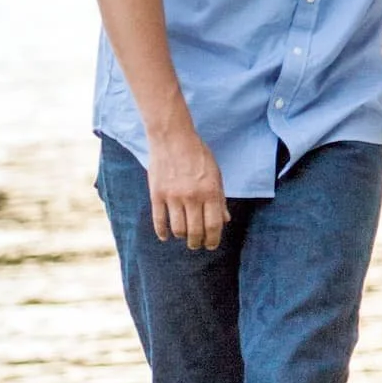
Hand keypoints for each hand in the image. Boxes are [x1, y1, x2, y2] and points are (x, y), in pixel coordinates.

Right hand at [147, 120, 228, 248]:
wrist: (173, 137)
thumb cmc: (198, 155)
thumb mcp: (215, 174)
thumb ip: (220, 198)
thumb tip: (224, 221)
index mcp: (210, 191)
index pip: (213, 225)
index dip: (213, 240)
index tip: (211, 245)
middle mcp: (192, 196)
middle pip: (195, 231)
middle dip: (197, 243)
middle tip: (197, 245)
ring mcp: (173, 196)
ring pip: (178, 229)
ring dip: (182, 237)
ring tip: (184, 236)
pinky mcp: (157, 194)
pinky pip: (159, 220)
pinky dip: (162, 232)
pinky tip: (166, 236)